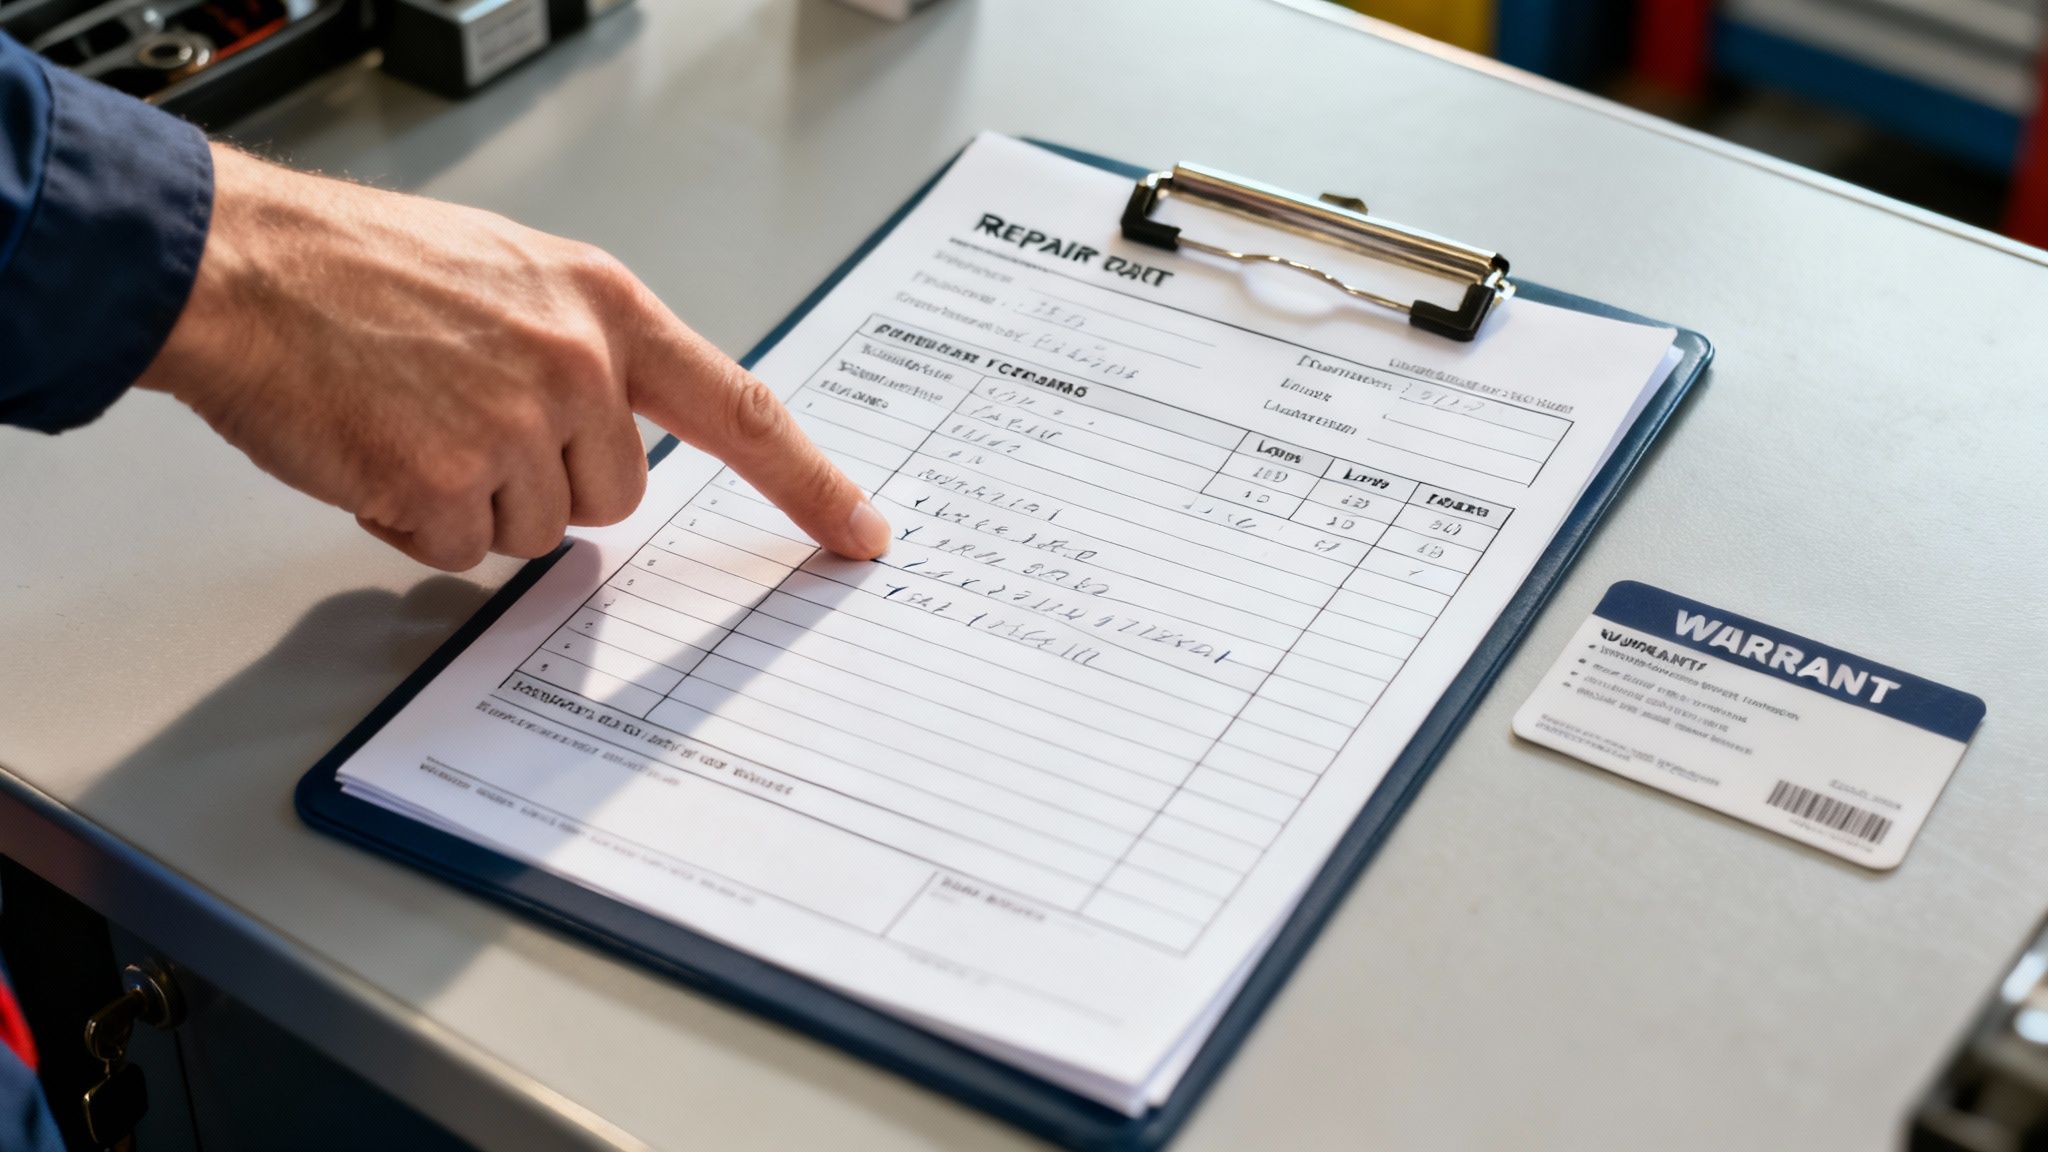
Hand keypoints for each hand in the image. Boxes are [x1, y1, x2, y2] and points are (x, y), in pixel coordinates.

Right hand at [137, 145, 888, 569]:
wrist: (243, 268)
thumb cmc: (361, 267)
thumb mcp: (511, 276)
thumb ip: (583, 353)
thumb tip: (620, 437)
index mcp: (605, 306)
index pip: (741, 409)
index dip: (808, 481)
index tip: (858, 531)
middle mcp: (577, 365)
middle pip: (619, 496)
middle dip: (551, 487)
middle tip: (470, 423)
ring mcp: (513, 426)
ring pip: (538, 535)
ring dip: (476, 506)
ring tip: (411, 424)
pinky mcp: (444, 482)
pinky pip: (461, 552)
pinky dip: (416, 525)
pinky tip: (378, 453)